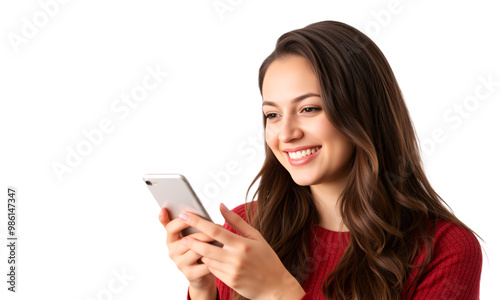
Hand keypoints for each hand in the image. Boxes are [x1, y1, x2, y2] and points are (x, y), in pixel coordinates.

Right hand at [158, 207, 215, 290]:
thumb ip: (183, 223)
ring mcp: (180, 264)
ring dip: (211, 244)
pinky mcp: (190, 275)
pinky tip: (222, 254)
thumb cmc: (199, 250)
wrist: (202, 275)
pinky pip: (204, 264)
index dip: (180, 220)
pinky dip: (214, 258)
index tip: (187, 213)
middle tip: (217, 225)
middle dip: (204, 231)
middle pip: (188, 238)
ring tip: (222, 239)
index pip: (170, 227)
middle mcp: (172, 252)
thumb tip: (170, 206)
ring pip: (197, 250)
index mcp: (171, 240)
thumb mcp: (190, 235)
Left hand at [179, 203, 305, 299]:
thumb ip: (237, 221)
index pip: (215, 230)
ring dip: (201, 252)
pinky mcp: (229, 282)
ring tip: (200, 246)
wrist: (275, 286)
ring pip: (207, 259)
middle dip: (192, 241)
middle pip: (205, 247)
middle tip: (183, 235)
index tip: (186, 215)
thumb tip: (221, 206)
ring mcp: (231, 271)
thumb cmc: (267, 259)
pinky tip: (212, 258)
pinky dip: (209, 262)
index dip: (198, 222)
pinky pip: (212, 270)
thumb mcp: (256, 236)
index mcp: (242, 244)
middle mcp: (236, 258)